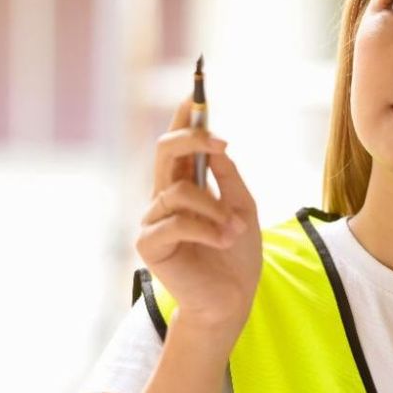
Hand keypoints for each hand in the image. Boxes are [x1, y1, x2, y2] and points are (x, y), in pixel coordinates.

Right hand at [136, 97, 261, 342]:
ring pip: (179, 191)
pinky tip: (223, 242)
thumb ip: (228, 178)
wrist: (231, 300)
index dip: (182, 117)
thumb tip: (217, 146)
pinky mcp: (149, 244)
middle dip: (192, 138)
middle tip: (220, 141)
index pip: (177, 144)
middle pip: (165, 151)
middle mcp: (163, 198)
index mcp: (184, 186)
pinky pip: (176, 221)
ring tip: (235, 230)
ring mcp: (153, 220)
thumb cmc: (236, 256)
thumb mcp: (243, 208)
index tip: (193, 91)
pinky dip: (207, 229)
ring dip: (215, 209)